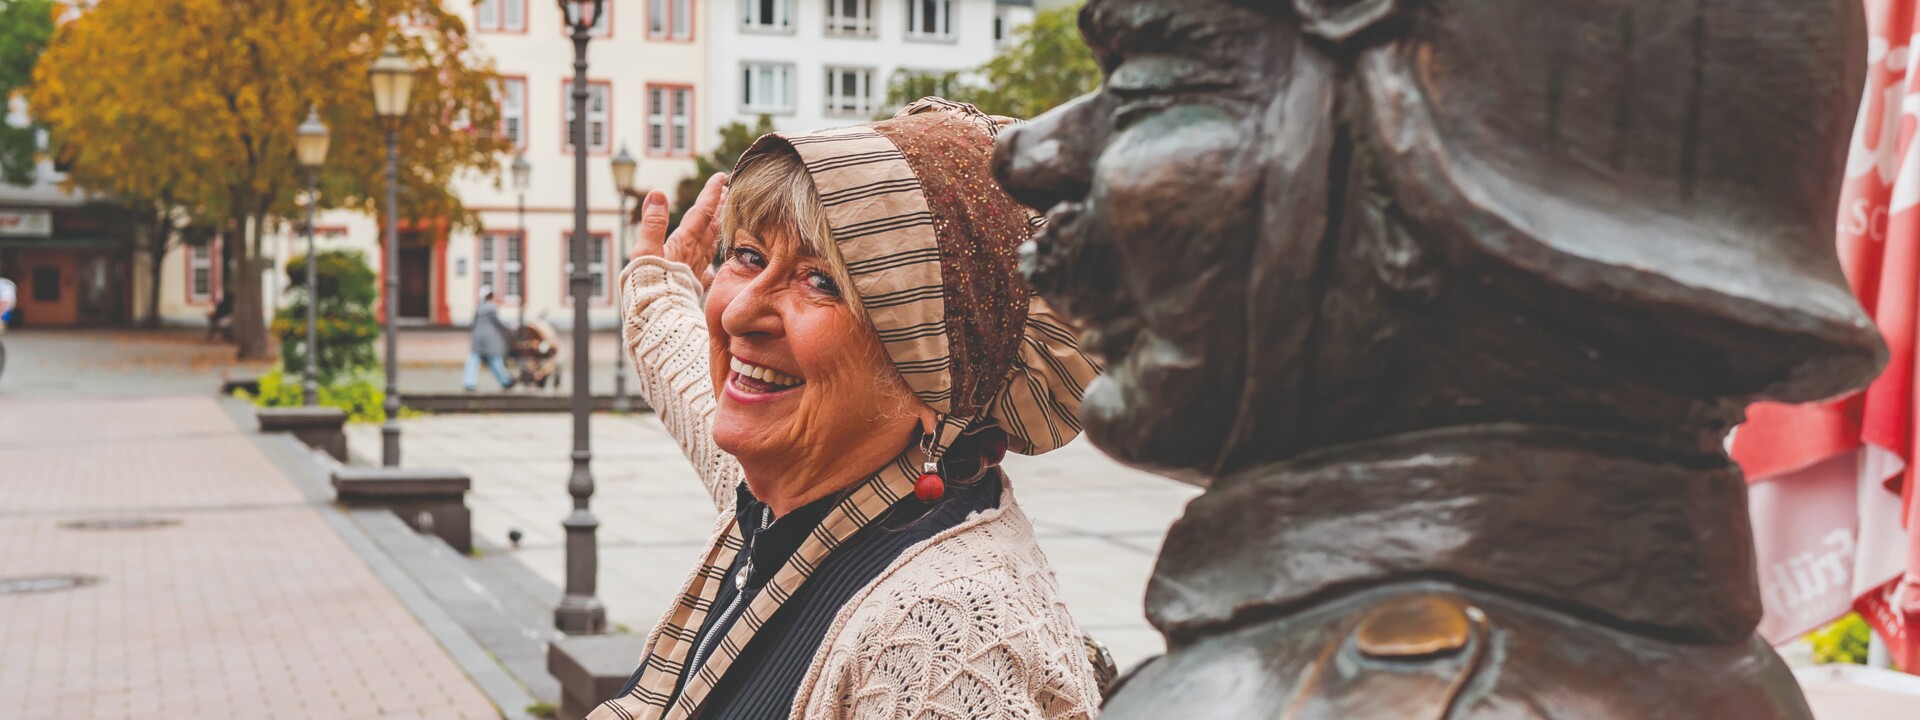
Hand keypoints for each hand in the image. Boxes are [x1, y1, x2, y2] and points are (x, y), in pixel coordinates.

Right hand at [634, 172, 726, 288]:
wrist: (656, 319)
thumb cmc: (648, 286)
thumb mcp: (645, 251)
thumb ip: (652, 223)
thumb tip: (658, 193)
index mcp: (684, 242)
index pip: (702, 212)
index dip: (711, 193)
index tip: (722, 177)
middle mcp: (694, 254)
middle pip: (711, 225)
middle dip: (718, 206)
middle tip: (726, 190)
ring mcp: (695, 270)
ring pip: (711, 244)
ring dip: (716, 227)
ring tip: (721, 216)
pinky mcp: (693, 285)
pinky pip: (707, 268)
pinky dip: (710, 261)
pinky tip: (712, 265)